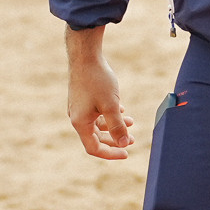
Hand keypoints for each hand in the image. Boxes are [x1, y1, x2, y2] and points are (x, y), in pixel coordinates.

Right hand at [67, 32, 131, 160]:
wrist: (85, 55)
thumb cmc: (97, 80)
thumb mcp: (111, 105)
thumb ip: (117, 126)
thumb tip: (123, 144)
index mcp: (80, 123)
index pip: (94, 148)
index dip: (110, 153)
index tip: (126, 153)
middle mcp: (77, 117)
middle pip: (96, 137)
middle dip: (115, 139)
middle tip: (132, 140)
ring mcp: (79, 107)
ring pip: (98, 124)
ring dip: (114, 125)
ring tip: (131, 122)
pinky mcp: (82, 97)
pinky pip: (96, 112)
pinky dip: (109, 114)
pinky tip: (122, 110)